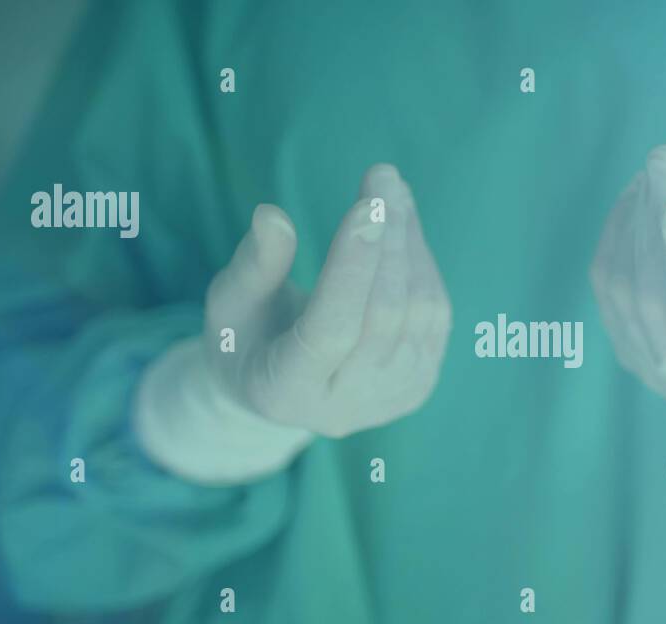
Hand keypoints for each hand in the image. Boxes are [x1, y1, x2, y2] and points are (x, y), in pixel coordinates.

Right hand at [205, 164, 451, 437]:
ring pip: (419, 311)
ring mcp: (390, 399)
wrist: (278, 393)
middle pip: (384, 315)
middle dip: (387, 238)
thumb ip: (254, 265)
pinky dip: (421, 264)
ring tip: (391, 190)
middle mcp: (346, 406)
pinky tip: (402, 228)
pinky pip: (435, 316)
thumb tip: (272, 215)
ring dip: (409, 242)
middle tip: (382, 175)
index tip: (368, 205)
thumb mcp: (230, 303)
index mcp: (286, 391)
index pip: (331, 329)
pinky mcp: (419, 385)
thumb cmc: (245, 337)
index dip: (352, 266)